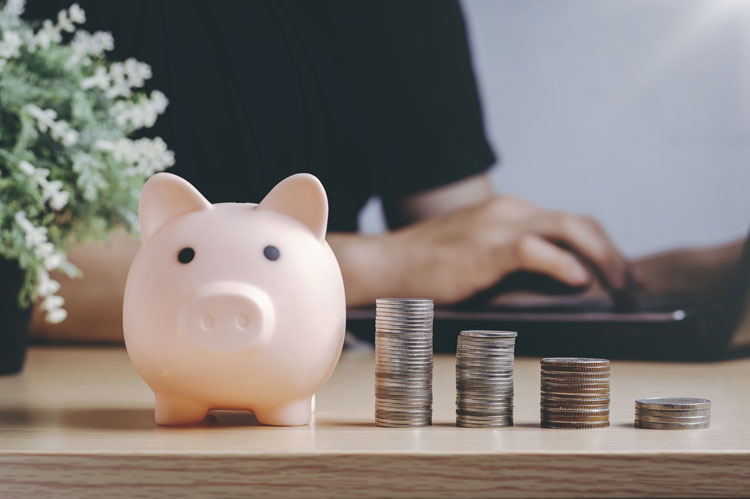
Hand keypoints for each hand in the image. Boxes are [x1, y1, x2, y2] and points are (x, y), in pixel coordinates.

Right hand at [372, 195, 633, 304]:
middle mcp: (508, 211)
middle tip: (634, 282)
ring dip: (602, 257)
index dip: (603, 246)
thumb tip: (564, 284)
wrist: (386, 265)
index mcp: (508, 213)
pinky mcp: (484, 247)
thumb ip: (516, 265)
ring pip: (568, 228)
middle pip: (579, 222)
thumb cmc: (429, 269)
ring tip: (619, 285)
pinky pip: (534, 249)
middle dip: (613, 252)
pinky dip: (563, 264)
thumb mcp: (479, 260)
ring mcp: (497, 226)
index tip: (622, 272)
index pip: (569, 222)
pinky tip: (579, 280)